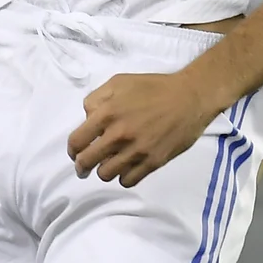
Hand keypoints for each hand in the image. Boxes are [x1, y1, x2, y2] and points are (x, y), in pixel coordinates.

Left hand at [69, 71, 215, 187]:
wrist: (190, 97)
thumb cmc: (153, 87)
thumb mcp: (119, 81)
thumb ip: (96, 98)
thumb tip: (87, 118)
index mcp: (107, 113)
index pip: (77, 141)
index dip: (72, 149)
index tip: (75, 153)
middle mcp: (119, 135)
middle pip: (87, 162)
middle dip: (82, 166)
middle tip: (84, 167)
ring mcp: (136, 151)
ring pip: (106, 174)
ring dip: (104, 171)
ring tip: (109, 164)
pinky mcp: (153, 162)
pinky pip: (128, 181)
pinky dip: (123, 177)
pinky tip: (126, 168)